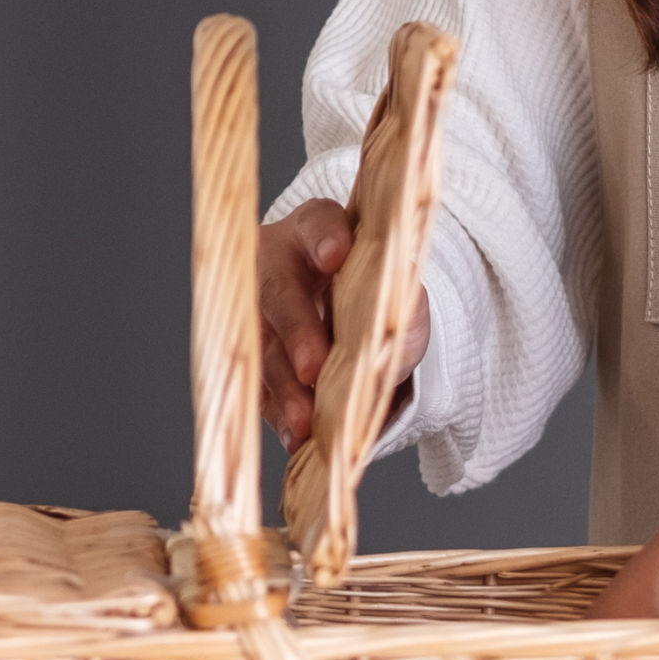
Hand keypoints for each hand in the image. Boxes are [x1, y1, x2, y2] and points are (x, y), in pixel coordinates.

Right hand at [258, 199, 429, 445]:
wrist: (351, 319)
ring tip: (307, 419)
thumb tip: (406, 310)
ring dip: (285, 385)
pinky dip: (281, 414)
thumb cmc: (372, 291)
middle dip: (297, 330)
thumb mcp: (398, 291)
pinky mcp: (253, 358)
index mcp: (314, 231)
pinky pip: (260, 386)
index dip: (325, 238)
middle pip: (279, 292)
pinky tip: (297, 436)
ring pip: (264, 346)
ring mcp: (258, 312)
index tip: (338, 255)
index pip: (318, 224)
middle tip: (314, 367)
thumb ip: (405, 298)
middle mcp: (276, 264)